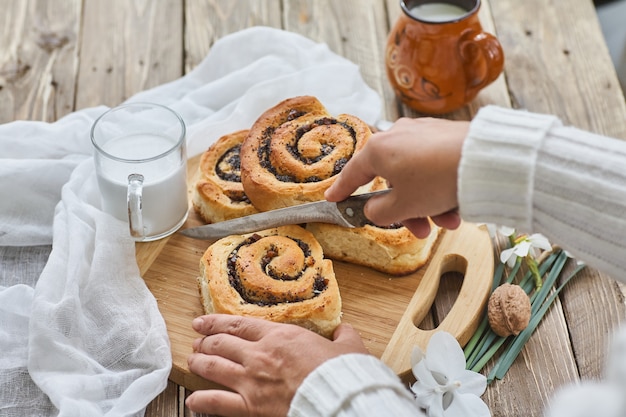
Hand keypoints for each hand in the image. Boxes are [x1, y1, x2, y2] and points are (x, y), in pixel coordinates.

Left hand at [186, 314, 368, 416]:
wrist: (338, 399)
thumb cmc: (343, 373)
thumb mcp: (349, 347)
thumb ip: (343, 336)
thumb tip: (344, 330)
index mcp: (280, 336)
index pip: (239, 324)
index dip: (216, 321)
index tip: (203, 322)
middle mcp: (259, 354)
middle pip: (221, 343)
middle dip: (205, 341)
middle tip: (197, 341)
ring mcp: (251, 381)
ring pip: (213, 367)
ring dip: (199, 363)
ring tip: (191, 361)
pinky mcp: (251, 406)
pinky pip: (217, 403)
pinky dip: (201, 401)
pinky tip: (193, 401)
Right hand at [325, 117, 468, 237]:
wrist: (484, 160)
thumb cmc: (437, 179)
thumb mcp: (403, 206)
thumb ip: (380, 213)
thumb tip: (373, 210)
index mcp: (378, 150)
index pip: (352, 173)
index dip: (342, 190)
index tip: (333, 198)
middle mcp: (397, 136)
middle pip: (390, 180)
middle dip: (406, 210)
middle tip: (418, 229)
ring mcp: (421, 134)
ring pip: (415, 177)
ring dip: (427, 204)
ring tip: (447, 222)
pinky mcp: (444, 136)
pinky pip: (433, 167)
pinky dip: (439, 189)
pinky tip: (456, 206)